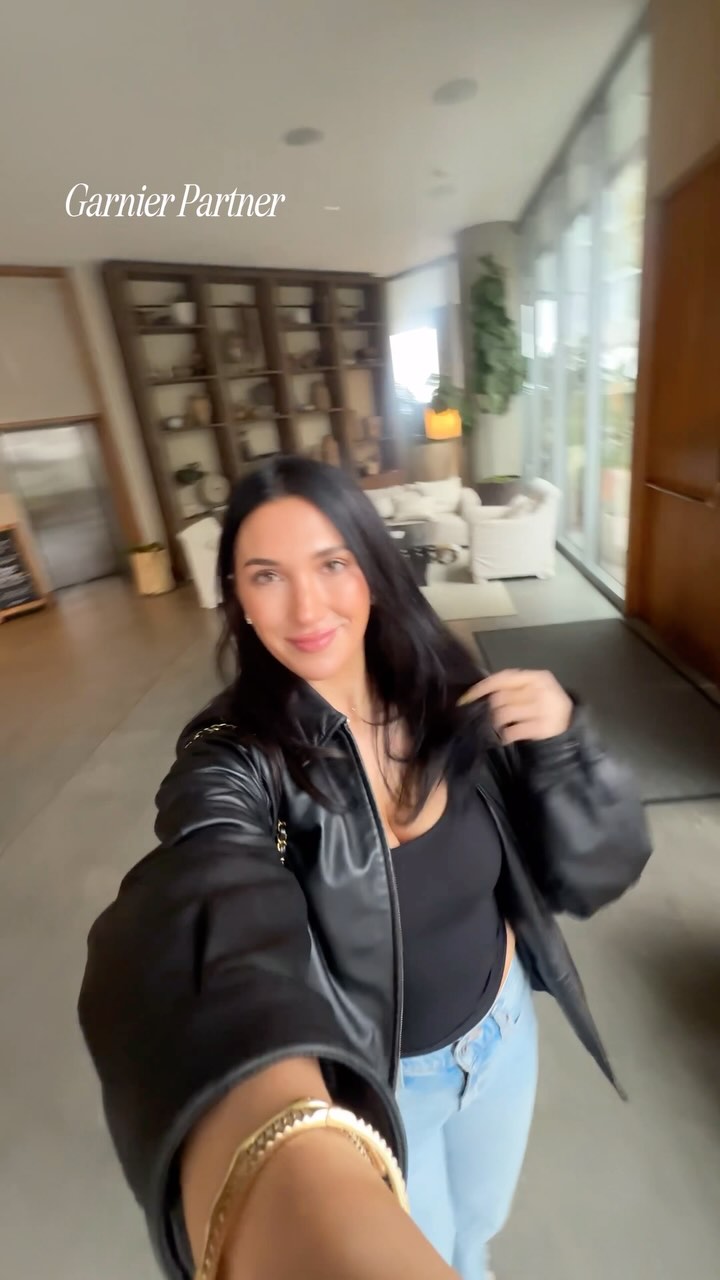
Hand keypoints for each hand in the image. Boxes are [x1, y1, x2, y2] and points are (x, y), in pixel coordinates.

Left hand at [458, 669, 572, 744]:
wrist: (571, 726)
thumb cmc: (547, 706)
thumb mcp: (535, 689)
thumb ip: (514, 686)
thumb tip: (483, 691)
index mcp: (538, 677)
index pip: (503, 678)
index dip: (482, 687)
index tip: (467, 697)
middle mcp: (541, 690)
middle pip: (500, 697)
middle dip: (492, 709)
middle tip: (493, 716)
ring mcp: (543, 709)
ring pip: (503, 715)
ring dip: (497, 723)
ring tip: (501, 727)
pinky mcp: (542, 728)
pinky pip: (513, 731)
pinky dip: (506, 735)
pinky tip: (508, 737)